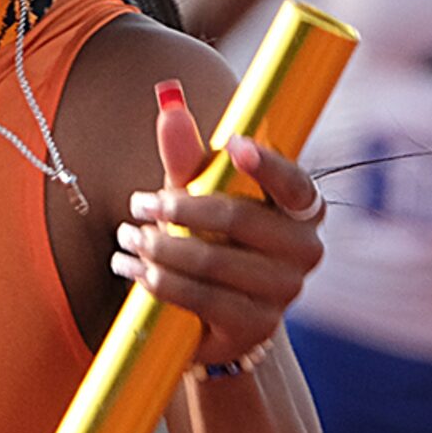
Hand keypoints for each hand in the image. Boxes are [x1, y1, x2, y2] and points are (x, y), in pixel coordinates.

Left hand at [111, 80, 324, 368]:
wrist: (209, 317)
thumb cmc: (208, 238)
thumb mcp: (197, 195)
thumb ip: (187, 156)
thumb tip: (169, 105)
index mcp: (303, 210)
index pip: (293, 183)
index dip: (267, 164)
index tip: (234, 143)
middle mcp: (305, 251)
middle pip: (239, 219)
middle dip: (178, 208)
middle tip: (136, 203)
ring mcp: (283, 294)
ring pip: (211, 261)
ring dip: (158, 247)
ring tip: (126, 239)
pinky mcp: (254, 328)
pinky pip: (199, 298)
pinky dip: (158, 281)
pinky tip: (132, 270)